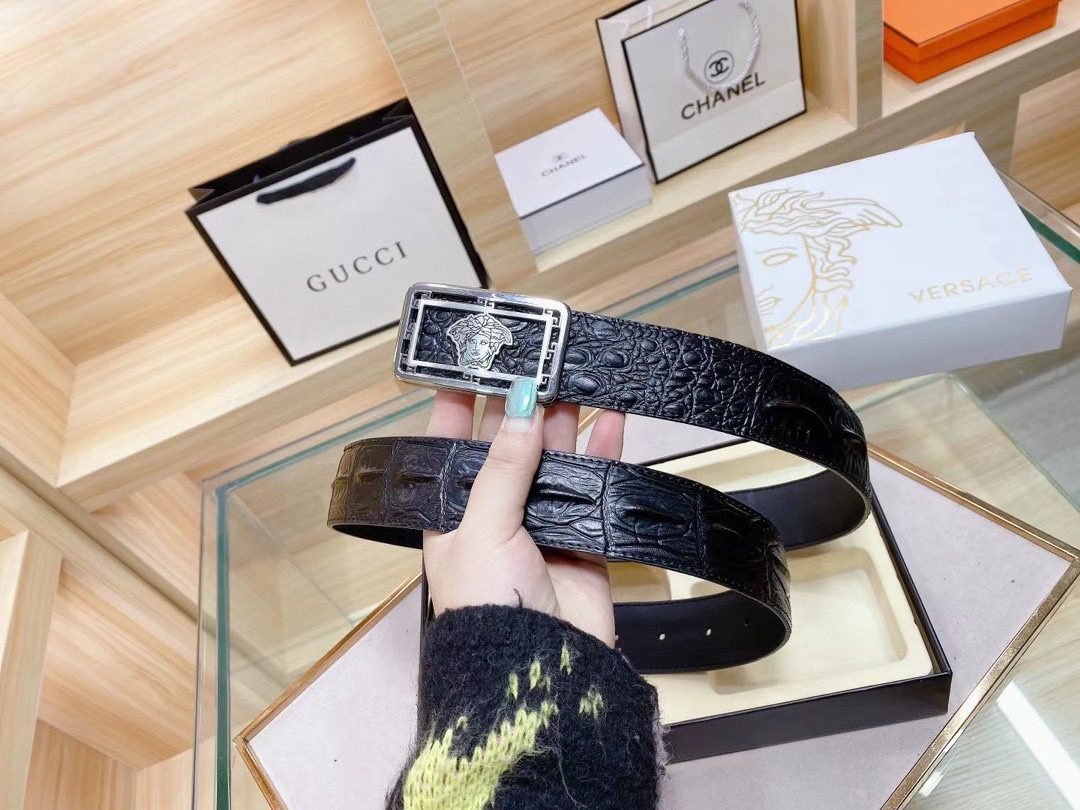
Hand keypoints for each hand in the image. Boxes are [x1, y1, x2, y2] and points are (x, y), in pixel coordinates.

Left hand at [422, 378, 625, 645]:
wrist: (537, 669)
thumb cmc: (486, 607)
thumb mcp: (482, 525)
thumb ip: (505, 463)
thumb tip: (520, 402)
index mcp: (453, 509)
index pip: (453, 443)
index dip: (463, 401)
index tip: (478, 358)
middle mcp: (494, 511)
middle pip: (509, 442)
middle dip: (522, 401)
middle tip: (539, 355)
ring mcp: (540, 521)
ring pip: (554, 457)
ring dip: (565, 419)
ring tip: (576, 375)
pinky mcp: (583, 535)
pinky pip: (595, 483)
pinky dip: (605, 451)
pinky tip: (613, 418)